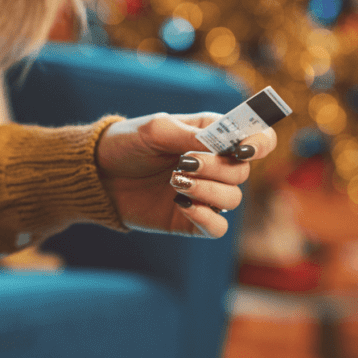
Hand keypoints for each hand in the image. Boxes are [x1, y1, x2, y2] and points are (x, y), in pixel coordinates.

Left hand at [96, 112, 277, 237]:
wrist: (98, 175)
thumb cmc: (127, 144)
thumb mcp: (155, 129)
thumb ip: (189, 134)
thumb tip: (216, 145)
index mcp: (214, 137)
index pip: (258, 140)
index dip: (259, 143)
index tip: (241, 149)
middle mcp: (216, 166)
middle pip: (243, 172)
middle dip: (216, 168)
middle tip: (183, 163)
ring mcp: (205, 194)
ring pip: (233, 199)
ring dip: (207, 190)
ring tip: (174, 181)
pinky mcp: (192, 220)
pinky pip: (218, 228)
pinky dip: (206, 217)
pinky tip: (182, 205)